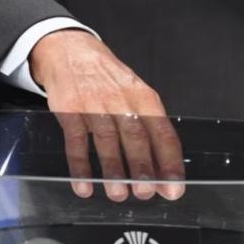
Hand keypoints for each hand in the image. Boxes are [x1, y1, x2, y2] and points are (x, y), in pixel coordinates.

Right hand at [30, 29, 184, 201]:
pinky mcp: (69, 109)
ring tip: (118, 193)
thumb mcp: (135, 95)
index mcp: (145, 98)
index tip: (173, 186)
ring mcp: (94, 103)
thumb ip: (149, 128)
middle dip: (143, 167)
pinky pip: (76, 140)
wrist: (71, 51)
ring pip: (107, 139)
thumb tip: (162, 169)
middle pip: (136, 136)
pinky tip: (85, 185)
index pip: (163, 132)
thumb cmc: (109, 80)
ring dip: (113, 170)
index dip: (170, 161)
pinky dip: (80, 166)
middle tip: (146, 192)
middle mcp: (122, 99)